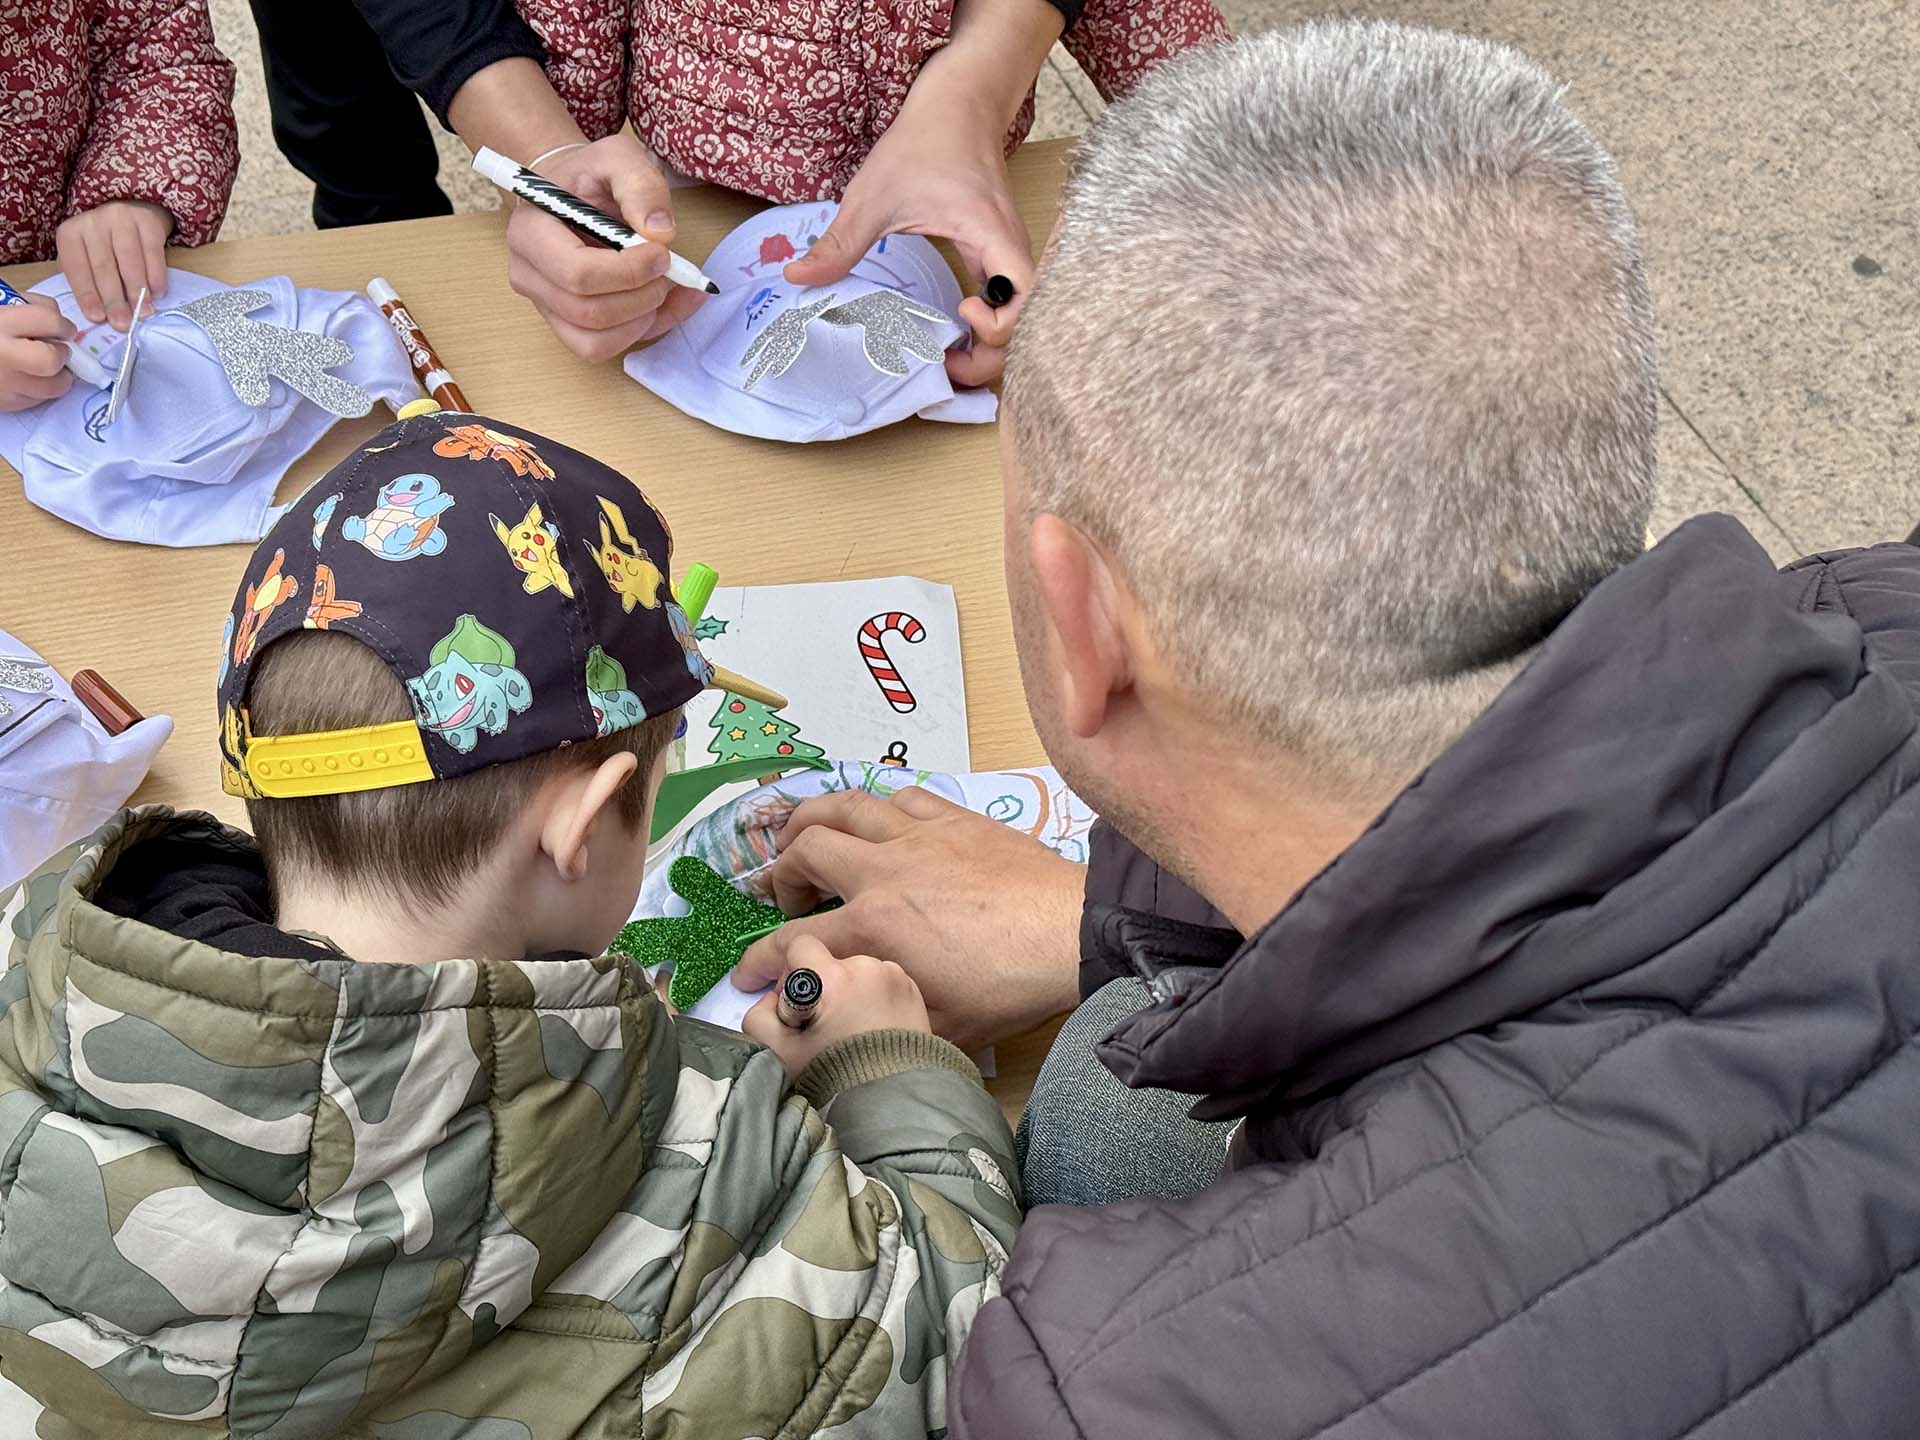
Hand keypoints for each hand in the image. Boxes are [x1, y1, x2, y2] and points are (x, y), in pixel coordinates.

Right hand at [0, 294, 75, 411]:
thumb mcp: (0, 304)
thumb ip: (30, 307)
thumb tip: (60, 322)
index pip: (47, 321)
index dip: (62, 324)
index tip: (64, 328)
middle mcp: (2, 355)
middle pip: (51, 360)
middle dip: (62, 354)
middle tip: (58, 349)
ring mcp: (3, 383)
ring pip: (52, 387)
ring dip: (59, 376)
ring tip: (48, 366)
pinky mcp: (4, 403)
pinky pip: (36, 400)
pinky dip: (41, 390)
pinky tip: (30, 378)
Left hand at [55, 200, 170, 330]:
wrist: (130, 212)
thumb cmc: (104, 245)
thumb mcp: (85, 258)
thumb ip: (88, 281)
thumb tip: (99, 315)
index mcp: (70, 234)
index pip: (77, 268)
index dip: (87, 294)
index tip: (98, 318)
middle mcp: (93, 222)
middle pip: (104, 266)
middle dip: (114, 299)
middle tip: (123, 323)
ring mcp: (121, 218)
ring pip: (130, 260)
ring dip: (137, 291)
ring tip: (143, 312)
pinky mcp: (147, 221)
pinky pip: (153, 253)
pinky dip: (156, 276)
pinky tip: (157, 293)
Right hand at [505, 134, 708, 361]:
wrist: (570, 193)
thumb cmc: (589, 177)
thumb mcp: (618, 156)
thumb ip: (641, 184)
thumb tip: (660, 232)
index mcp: (530, 232)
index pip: (577, 273)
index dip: (629, 272)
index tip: (662, 253)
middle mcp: (528, 275)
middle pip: (588, 312)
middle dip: (641, 297)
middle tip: (668, 270)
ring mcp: (545, 306)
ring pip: (595, 341)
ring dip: (643, 319)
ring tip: (664, 286)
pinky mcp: (566, 325)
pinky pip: (601, 349)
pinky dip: (642, 332)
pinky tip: (665, 306)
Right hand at [733, 788, 1085, 1051]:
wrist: (1073, 933)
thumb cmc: (1009, 987)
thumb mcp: (938, 1026)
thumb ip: (881, 1017)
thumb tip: (844, 1021)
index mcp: (875, 928)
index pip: (793, 944)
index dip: (759, 963)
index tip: (748, 977)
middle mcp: (883, 871)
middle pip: (803, 851)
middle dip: (779, 875)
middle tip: (784, 899)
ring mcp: (918, 836)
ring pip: (842, 804)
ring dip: (810, 818)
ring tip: (801, 836)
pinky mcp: (952, 817)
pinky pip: (896, 795)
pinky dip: (874, 807)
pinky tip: (875, 823)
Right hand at [743, 936, 931, 1076]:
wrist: (893, 1104)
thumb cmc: (832, 1079)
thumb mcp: (776, 1052)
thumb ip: (760, 1014)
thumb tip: (776, 997)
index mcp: (834, 977)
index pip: (798, 944)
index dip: (784, 967)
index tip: (783, 995)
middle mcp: (867, 967)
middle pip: (828, 960)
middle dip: (815, 984)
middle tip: (813, 1022)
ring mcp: (895, 977)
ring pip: (855, 972)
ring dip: (844, 992)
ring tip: (846, 1031)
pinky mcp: (912, 990)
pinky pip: (880, 982)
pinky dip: (869, 998)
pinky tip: (869, 1030)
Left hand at [782, 37, 1040, 386]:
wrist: (958, 103)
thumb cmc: (924, 141)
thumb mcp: (873, 197)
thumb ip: (839, 243)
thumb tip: (796, 278)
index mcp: (994, 237)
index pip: (1026, 303)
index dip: (999, 324)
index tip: (959, 310)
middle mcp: (1013, 252)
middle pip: (1029, 325)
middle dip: (994, 356)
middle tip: (948, 363)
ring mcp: (1011, 255)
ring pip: (1023, 318)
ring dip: (993, 346)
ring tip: (951, 357)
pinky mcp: (1001, 256)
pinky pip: (1010, 304)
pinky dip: (991, 327)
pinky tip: (956, 330)